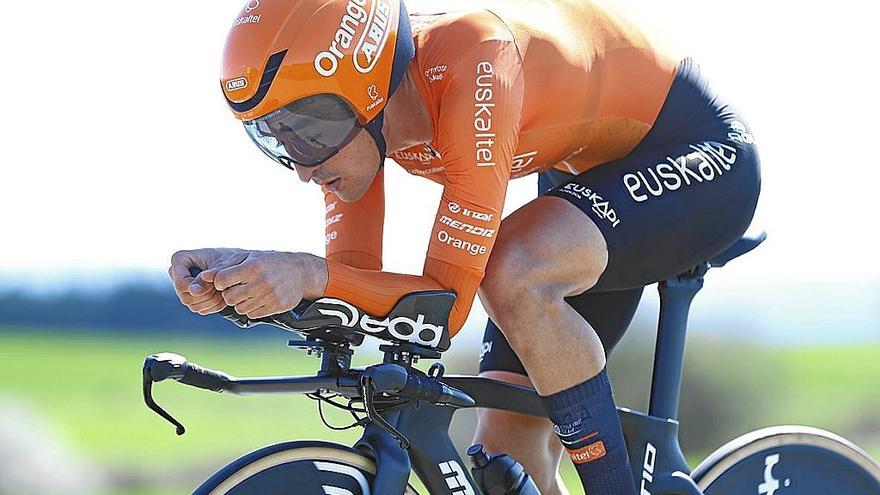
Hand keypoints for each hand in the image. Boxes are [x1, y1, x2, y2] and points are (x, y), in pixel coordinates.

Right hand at [168, 248, 246, 314]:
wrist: (235, 264)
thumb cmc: (229, 259)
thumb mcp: (222, 264)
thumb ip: (209, 275)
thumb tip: (194, 290)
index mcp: (179, 259)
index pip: (181, 283)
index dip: (198, 288)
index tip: (214, 285)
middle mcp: (177, 275)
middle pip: (186, 297)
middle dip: (207, 294)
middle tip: (220, 286)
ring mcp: (183, 289)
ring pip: (194, 306)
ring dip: (213, 301)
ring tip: (223, 289)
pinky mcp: (192, 299)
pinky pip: (201, 310)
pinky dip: (215, 305)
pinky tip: (222, 295)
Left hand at [201, 251, 327, 318]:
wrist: (300, 272)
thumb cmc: (270, 262)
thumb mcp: (248, 257)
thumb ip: (224, 266)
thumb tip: (203, 277)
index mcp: (252, 267)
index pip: (221, 281)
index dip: (221, 282)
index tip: (227, 279)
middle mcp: (261, 282)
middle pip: (229, 297)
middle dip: (230, 293)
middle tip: (239, 286)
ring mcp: (270, 296)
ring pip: (239, 308)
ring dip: (241, 302)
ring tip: (250, 292)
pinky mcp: (276, 307)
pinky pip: (252, 314)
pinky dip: (252, 308)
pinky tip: (259, 298)